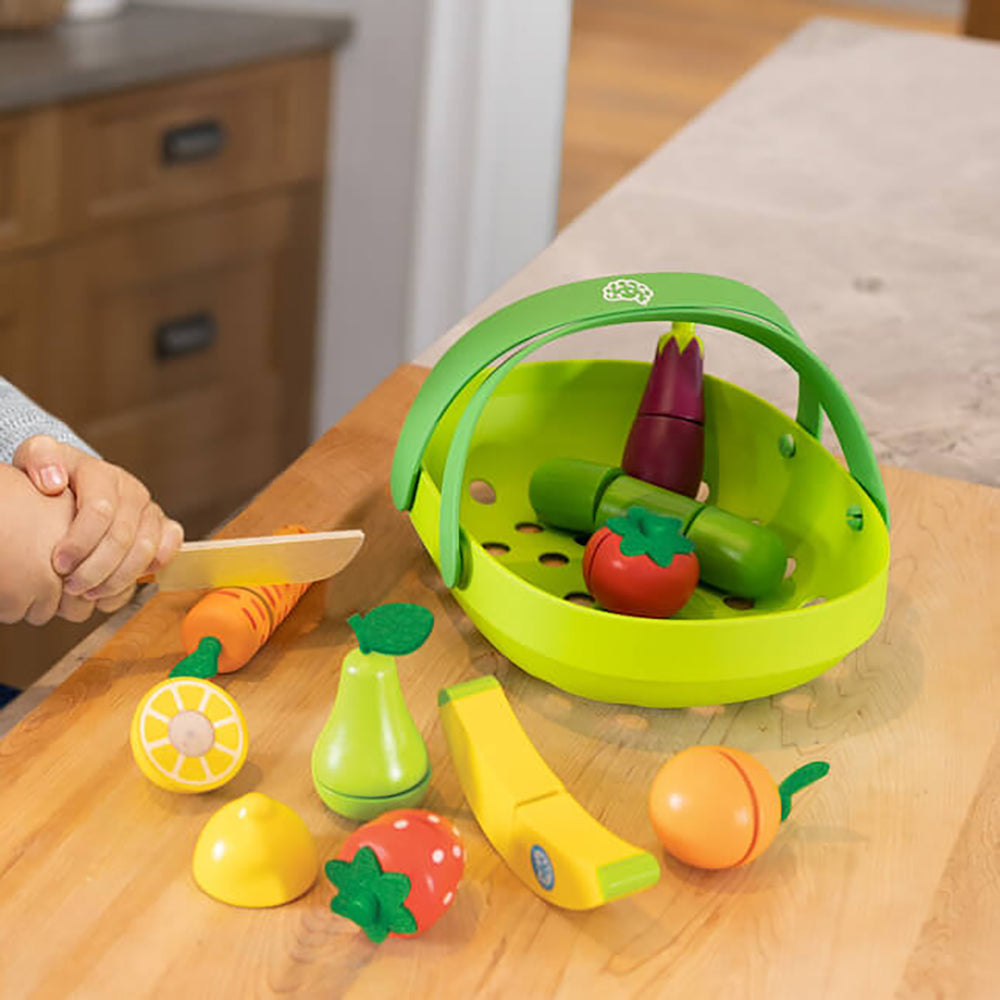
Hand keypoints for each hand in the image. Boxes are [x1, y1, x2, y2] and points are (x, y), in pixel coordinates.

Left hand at [13, 435, 184, 604]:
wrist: (76, 484)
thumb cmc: (52, 477)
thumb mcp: (36, 458)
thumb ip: (40, 459)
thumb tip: (54, 482)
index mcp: (100, 473)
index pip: (100, 510)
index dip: (80, 542)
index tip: (59, 564)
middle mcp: (131, 489)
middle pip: (123, 536)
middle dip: (96, 568)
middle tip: (73, 587)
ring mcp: (149, 508)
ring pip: (146, 549)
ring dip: (119, 578)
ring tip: (91, 593)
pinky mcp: (164, 524)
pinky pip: (171, 545)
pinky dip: (152, 568)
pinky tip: (126, 583)